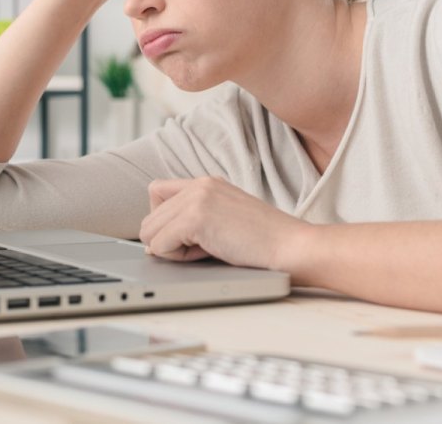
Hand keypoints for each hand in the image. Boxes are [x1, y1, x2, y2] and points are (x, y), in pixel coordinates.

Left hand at [138, 176, 308, 270]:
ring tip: (204, 251)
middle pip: (149, 215)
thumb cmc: (265, 243)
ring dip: (171, 249)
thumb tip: (153, 244)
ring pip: (150, 231)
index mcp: (207, 182)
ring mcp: (197, 198)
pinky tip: (206, 254)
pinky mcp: (196, 218)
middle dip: (168, 239)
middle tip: (200, 249)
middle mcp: (199, 184)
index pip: (157, 193)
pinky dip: (176, 258)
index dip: (165, 221)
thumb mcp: (225, 220)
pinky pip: (159, 244)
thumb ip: (194, 220)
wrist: (291, 247)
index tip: (187, 238)